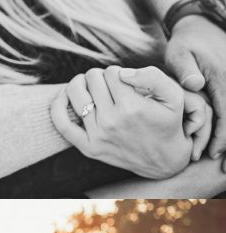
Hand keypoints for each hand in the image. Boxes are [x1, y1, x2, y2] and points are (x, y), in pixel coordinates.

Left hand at [50, 65, 193, 176]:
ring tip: (92, 86)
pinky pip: (62, 124)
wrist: (164, 160)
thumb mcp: (174, 96)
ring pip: (76, 93)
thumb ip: (153, 76)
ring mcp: (98, 136)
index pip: (112, 72)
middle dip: (101, 76)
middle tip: (111, 85)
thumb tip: (122, 73)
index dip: (118, 72)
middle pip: (93, 79)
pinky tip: (65, 96)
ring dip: (82, 84)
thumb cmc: (169, 123)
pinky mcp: (89, 148)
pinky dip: (58, 106)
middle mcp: (112, 121)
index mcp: (132, 107)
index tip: (126, 82)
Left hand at [164, 16, 225, 163]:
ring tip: (223, 165)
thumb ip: (185, 70)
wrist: (200, 27)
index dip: (221, 137)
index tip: (212, 155)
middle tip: (222, 169)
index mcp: (221, 78)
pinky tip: (221, 145)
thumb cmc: (185, 43)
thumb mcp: (180, 53)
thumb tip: (194, 85)